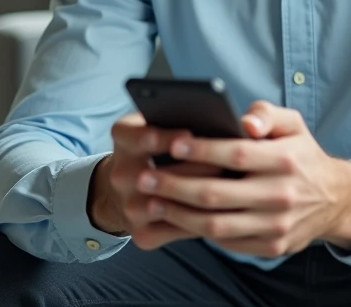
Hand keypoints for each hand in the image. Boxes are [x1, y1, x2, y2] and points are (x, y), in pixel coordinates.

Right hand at [87, 113, 222, 238]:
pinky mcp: (141, 234)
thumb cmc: (156, 146)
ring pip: (168, 205)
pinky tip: (222, 210)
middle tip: (227, 163)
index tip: (192, 134)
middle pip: (159, 174)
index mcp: (124, 137)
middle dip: (196, 168)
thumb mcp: (158, 122)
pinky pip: (175, 229)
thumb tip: (221, 122)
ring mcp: (129, 206)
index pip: (144, 136)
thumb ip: (180, 117)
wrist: (126, 188)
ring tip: (230, 187)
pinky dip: (200, 220)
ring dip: (200, 198)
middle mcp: (120, 174)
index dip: (170, 138)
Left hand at [130, 101, 350, 257]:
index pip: (237, 154)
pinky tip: (176, 218)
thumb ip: (267, 113)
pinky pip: (226, 242)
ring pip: (216, 224)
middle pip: (217, 194)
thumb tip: (245, 120)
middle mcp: (282, 195)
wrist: (334, 200)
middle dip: (175, 186)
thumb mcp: (294, 124)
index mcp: (286, 160)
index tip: (173, 144)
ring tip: (152, 201)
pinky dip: (197, 232)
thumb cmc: (302, 156)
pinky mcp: (271, 247)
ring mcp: (276, 226)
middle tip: (146, 177)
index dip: (202, 150)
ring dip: (178, 214)